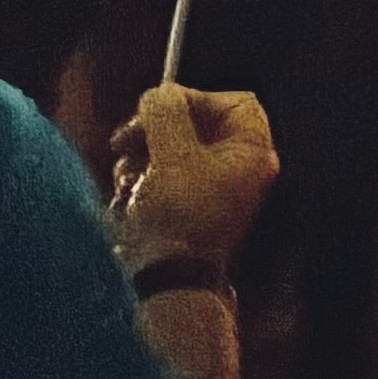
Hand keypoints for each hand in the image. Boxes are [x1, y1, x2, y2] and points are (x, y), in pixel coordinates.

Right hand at [114, 84, 280, 278]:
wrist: (163, 284)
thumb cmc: (177, 219)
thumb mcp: (172, 156)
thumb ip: (167, 113)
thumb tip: (160, 94)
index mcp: (251, 153)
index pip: (234, 102)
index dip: (195, 97)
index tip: (158, 109)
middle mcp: (236, 170)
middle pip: (195, 125)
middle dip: (155, 131)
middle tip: (126, 142)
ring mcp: (207, 190)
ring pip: (168, 151)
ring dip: (140, 159)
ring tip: (130, 181)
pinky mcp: (179, 209)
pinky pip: (156, 179)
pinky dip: (138, 182)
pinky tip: (127, 198)